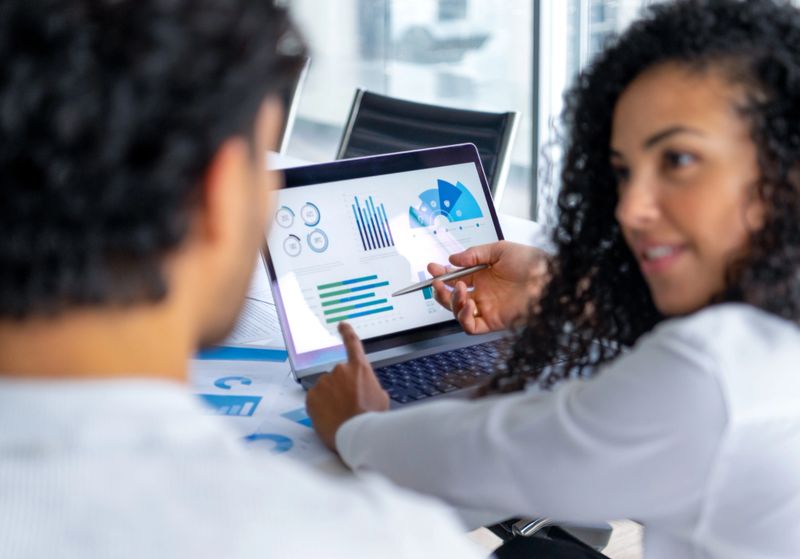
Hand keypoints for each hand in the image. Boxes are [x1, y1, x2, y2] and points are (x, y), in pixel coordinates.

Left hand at [306, 322, 389, 451]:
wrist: (357, 434)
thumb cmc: (371, 419)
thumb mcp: (381, 398)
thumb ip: (371, 386)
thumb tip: (368, 389)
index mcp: (359, 368)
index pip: (353, 344)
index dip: (347, 333)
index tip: (342, 325)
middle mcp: (340, 370)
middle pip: (338, 376)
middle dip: (341, 389)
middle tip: (348, 406)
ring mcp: (324, 382)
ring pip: (326, 389)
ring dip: (331, 399)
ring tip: (341, 415)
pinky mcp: (312, 396)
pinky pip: (315, 399)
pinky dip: (320, 407)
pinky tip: (330, 417)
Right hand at [428, 241, 547, 333]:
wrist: (552, 278)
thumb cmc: (533, 263)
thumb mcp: (500, 249)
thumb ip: (474, 254)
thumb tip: (453, 259)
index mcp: (482, 276)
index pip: (455, 277)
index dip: (441, 274)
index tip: (432, 267)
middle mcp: (483, 293)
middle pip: (451, 297)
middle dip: (440, 290)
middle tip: (438, 282)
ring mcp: (487, 308)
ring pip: (457, 312)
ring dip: (451, 302)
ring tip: (460, 289)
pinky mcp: (494, 321)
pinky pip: (471, 326)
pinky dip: (463, 317)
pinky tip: (467, 304)